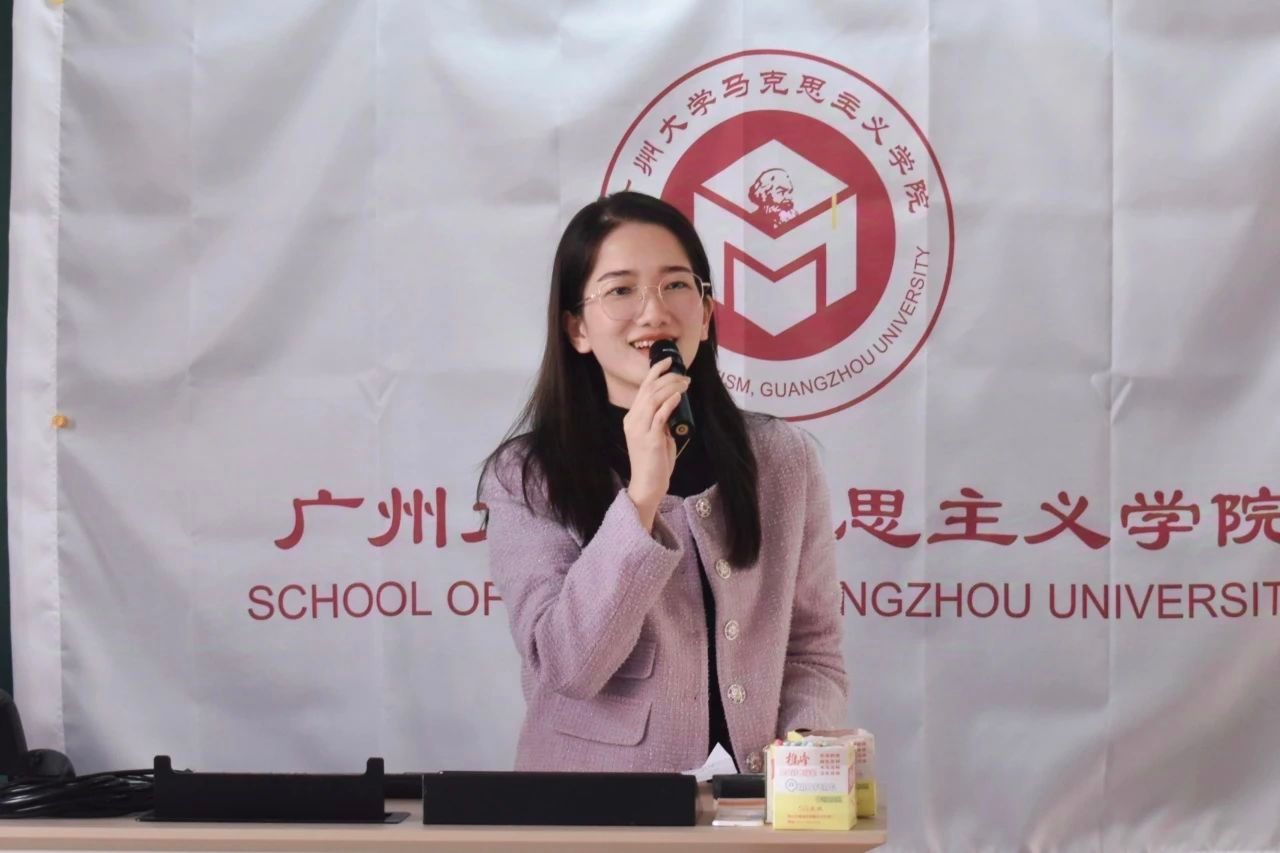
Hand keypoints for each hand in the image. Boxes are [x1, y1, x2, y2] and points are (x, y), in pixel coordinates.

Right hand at [624, 357, 690, 531]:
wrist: (648, 485)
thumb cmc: (654, 462)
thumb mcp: (657, 436)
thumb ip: (661, 420)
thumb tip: (673, 406)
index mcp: (632, 418)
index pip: (642, 389)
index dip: (654, 372)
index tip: (667, 361)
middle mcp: (632, 420)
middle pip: (648, 389)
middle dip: (667, 377)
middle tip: (684, 374)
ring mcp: (640, 429)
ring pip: (654, 398)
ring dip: (672, 387)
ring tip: (685, 383)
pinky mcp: (650, 438)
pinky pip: (660, 415)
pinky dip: (670, 402)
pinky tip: (680, 396)